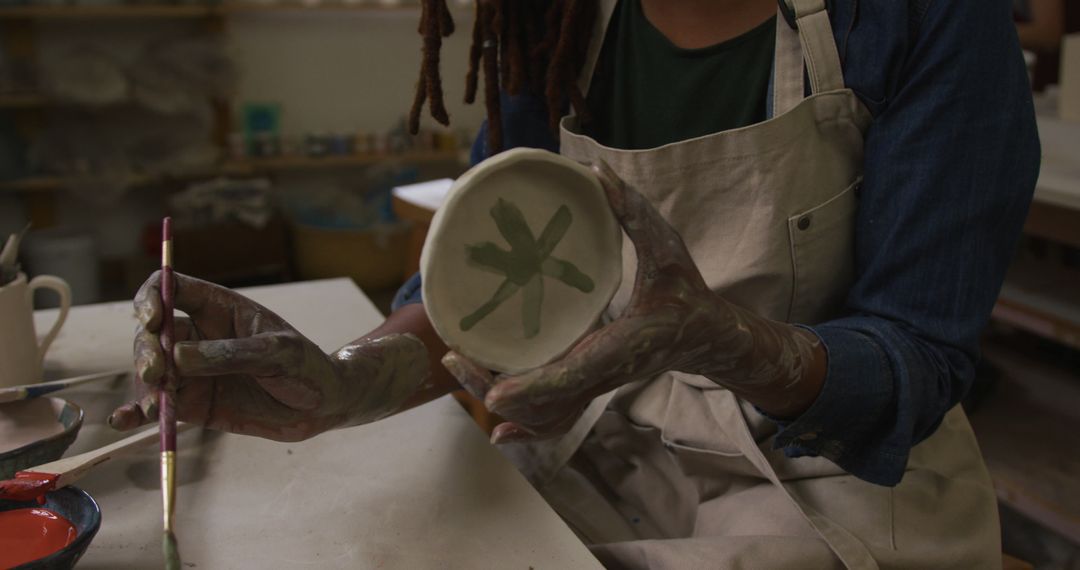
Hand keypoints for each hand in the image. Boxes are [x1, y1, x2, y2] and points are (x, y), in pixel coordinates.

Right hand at [109, 272, 428, 440]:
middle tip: (159, 371)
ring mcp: (194, 371)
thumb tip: (177, 356)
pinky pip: (158, 406)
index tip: (152, 320)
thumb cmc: (307, 367)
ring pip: (152, 370)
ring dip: (145, 382)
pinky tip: (123, 420)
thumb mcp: (277, 354)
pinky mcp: (195, 404)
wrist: (324, 406)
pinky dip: (137, 412)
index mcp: (220, 309)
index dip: (151, 299)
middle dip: (146, 348)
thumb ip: (230, 355)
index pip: (170, 289)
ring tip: (158, 402)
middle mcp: (199, 337)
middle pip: (152, 332)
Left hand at [443, 161, 825, 443]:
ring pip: (546, 417)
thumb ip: (633, 211)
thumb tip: (595, 169)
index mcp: (623, 345)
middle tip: (454, 357)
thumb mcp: (667, 245)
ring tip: (458, 366)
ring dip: (502, 405)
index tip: (497, 395)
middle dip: (497, 390)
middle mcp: (605, 373)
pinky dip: (524, 425)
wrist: (706, 334)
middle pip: (546, 404)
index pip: (574, 375)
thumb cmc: (686, 289)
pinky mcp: (588, 386)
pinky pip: (553, 417)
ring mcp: (595, 385)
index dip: (534, 388)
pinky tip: (497, 426)